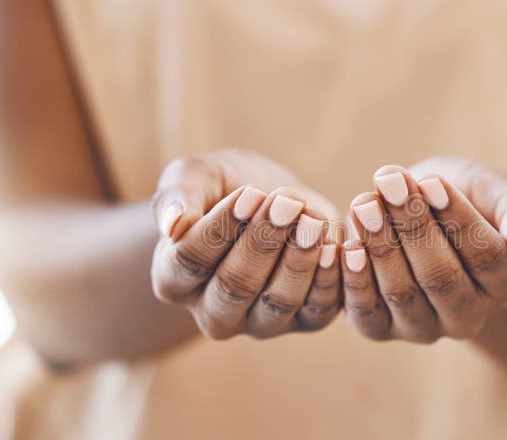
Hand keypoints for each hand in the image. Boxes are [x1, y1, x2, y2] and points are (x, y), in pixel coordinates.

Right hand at [151, 151, 341, 338]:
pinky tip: (334, 245)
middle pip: (235, 286)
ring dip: (297, 259)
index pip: (190, 261)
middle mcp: (212, 312)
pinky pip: (317, 310)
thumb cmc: (225, 187)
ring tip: (311, 219)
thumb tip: (172, 224)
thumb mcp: (198, 177)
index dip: (221, 228)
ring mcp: (259, 323)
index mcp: (173, 280)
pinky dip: (328, 278)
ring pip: (277, 301)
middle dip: (263, 241)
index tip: (249, 193)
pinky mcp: (304, 321)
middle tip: (286, 204)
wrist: (275, 200)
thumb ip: (177, 195)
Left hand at [341, 160, 506, 342]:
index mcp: (506, 286)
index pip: (485, 255)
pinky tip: (348, 242)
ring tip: (365, 201)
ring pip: (403, 292)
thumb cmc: (474, 199)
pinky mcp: (382, 329)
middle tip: (389, 181)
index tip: (430, 180)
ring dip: (380, 244)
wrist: (429, 215)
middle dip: (412, 226)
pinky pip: (367, 313)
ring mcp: (424, 328)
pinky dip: (355, 279)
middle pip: (441, 277)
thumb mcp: (504, 193)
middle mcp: (468, 318)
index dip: (456, 218)